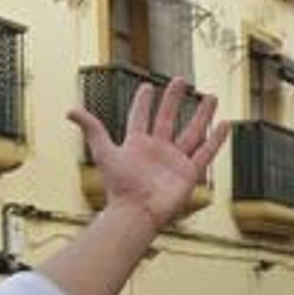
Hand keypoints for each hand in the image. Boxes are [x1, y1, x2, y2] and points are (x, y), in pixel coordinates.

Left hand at [69, 78, 228, 231]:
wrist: (136, 213)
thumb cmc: (119, 187)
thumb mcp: (103, 151)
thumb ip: (91, 129)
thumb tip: (70, 110)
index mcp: (137, 144)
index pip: (141, 117)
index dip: (143, 102)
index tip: (148, 87)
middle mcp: (157, 150)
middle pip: (169, 118)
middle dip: (175, 99)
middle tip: (181, 81)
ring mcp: (174, 161)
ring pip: (192, 132)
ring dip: (202, 115)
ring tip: (210, 97)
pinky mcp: (189, 173)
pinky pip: (205, 153)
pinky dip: (216, 140)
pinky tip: (224, 125)